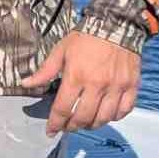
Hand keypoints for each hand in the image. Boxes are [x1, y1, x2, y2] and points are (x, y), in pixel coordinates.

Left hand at [20, 31, 140, 135]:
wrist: (116, 26)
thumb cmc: (85, 38)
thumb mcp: (60, 51)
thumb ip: (45, 71)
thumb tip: (26, 84)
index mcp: (76, 76)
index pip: (63, 108)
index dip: (55, 123)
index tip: (51, 131)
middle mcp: (97, 85)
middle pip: (83, 117)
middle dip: (72, 127)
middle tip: (67, 127)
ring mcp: (116, 88)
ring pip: (104, 118)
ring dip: (92, 125)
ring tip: (84, 123)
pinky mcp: (132, 87)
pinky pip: (124, 111)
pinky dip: (113, 117)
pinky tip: (105, 115)